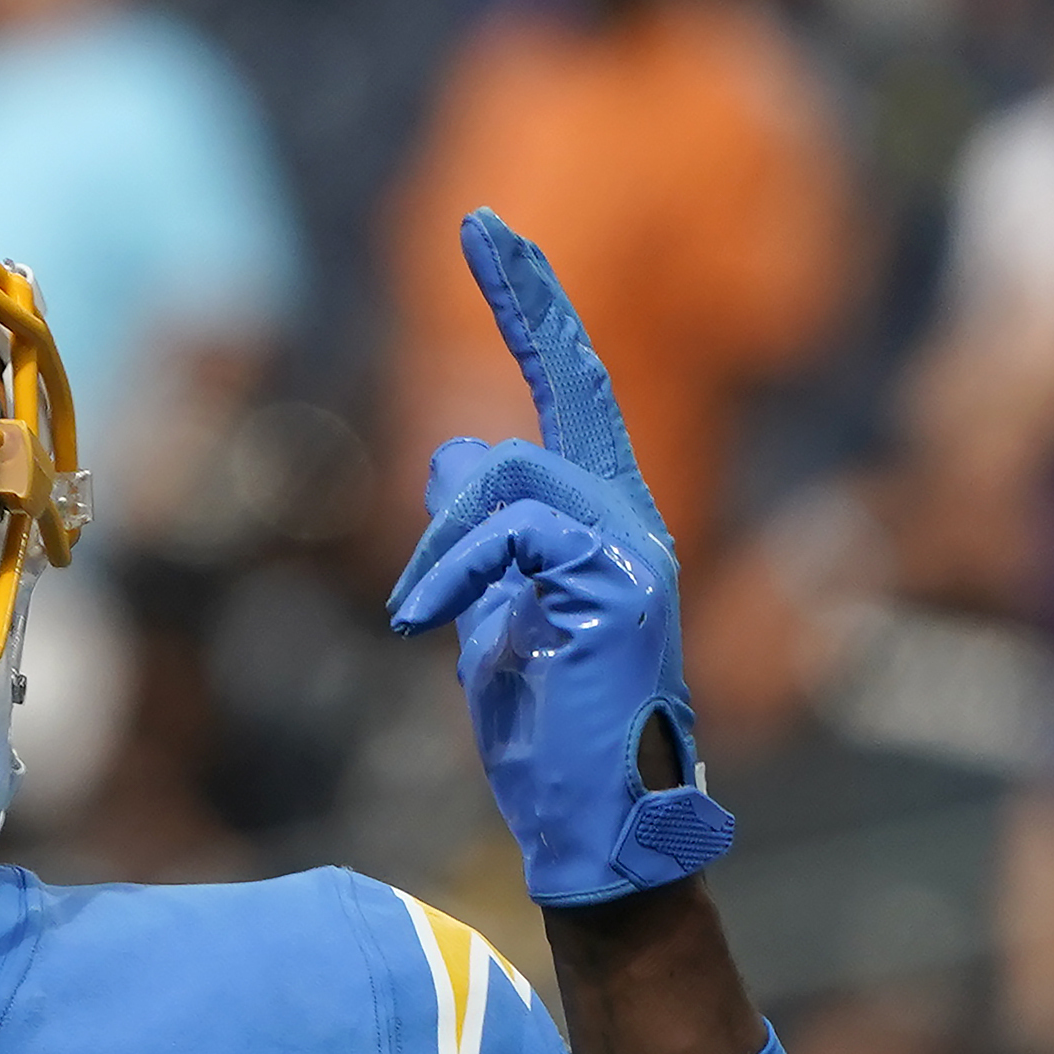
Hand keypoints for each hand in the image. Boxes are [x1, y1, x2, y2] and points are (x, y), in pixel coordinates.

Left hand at [387, 210, 732, 908]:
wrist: (591, 831)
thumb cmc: (543, 737)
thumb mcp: (493, 619)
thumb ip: (481, 540)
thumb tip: (453, 450)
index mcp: (602, 524)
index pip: (575, 390)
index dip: (536, 306)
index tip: (488, 228)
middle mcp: (633, 520)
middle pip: (574, 384)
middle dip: (528, 298)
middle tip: (480, 222)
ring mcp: (636, 549)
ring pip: (516, 473)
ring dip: (444, 542)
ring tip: (417, 615)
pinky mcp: (621, 584)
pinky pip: (513, 531)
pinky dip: (451, 571)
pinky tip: (428, 625)